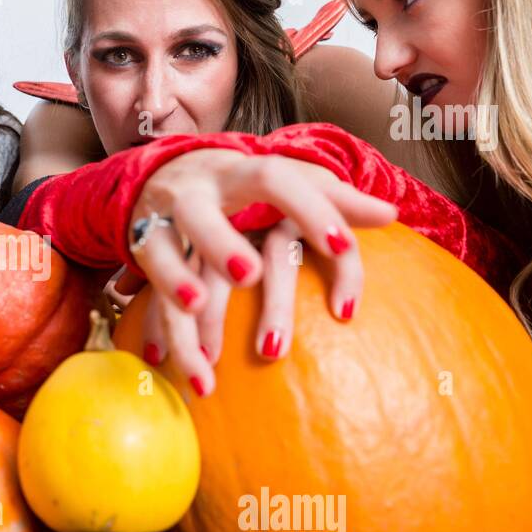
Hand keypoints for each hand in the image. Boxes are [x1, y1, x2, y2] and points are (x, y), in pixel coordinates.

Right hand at [130, 147, 398, 395]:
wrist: (163, 171)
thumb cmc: (241, 183)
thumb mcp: (285, 180)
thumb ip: (334, 197)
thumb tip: (390, 214)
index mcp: (239, 171)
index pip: (275, 178)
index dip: (308, 207)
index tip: (341, 244)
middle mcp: (195, 193)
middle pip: (199, 214)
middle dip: (220, 243)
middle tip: (248, 277)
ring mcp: (161, 222)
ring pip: (161, 257)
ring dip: (177, 291)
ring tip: (204, 347)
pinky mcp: (141, 251)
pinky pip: (146, 293)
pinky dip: (156, 328)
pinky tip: (162, 361)